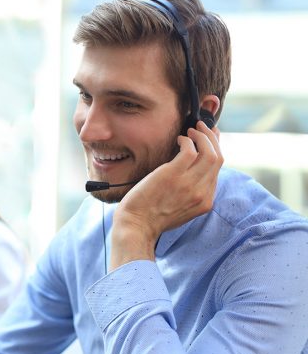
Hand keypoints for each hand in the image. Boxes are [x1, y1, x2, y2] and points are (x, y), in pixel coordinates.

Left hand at [111, 121, 222, 269]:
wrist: (136, 226)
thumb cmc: (151, 216)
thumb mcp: (181, 208)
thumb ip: (191, 191)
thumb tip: (192, 168)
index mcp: (205, 202)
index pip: (218, 170)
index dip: (216, 149)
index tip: (210, 139)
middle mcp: (201, 193)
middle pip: (218, 158)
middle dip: (213, 138)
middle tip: (202, 127)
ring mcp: (189, 184)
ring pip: (209, 152)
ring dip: (202, 136)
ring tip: (191, 129)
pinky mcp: (173, 175)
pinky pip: (189, 150)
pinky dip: (186, 140)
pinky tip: (178, 139)